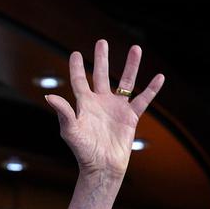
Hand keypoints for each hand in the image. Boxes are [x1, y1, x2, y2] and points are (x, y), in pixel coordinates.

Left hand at [44, 39, 163, 178]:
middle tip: (102, 41)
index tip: (75, 53)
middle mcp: (100, 102)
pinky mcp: (130, 117)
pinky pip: (143, 99)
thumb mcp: (70, 130)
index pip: (79, 81)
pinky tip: (159, 77)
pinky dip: (151, 89)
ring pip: (125, 82)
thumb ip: (63, 112)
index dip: (76, 67)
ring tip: (136, 48)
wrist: (102, 166)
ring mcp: (116, 108)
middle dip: (102, 59)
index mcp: (84, 104)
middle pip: (101, 75)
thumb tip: (50, 96)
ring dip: (130, 66)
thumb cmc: (83, 150)